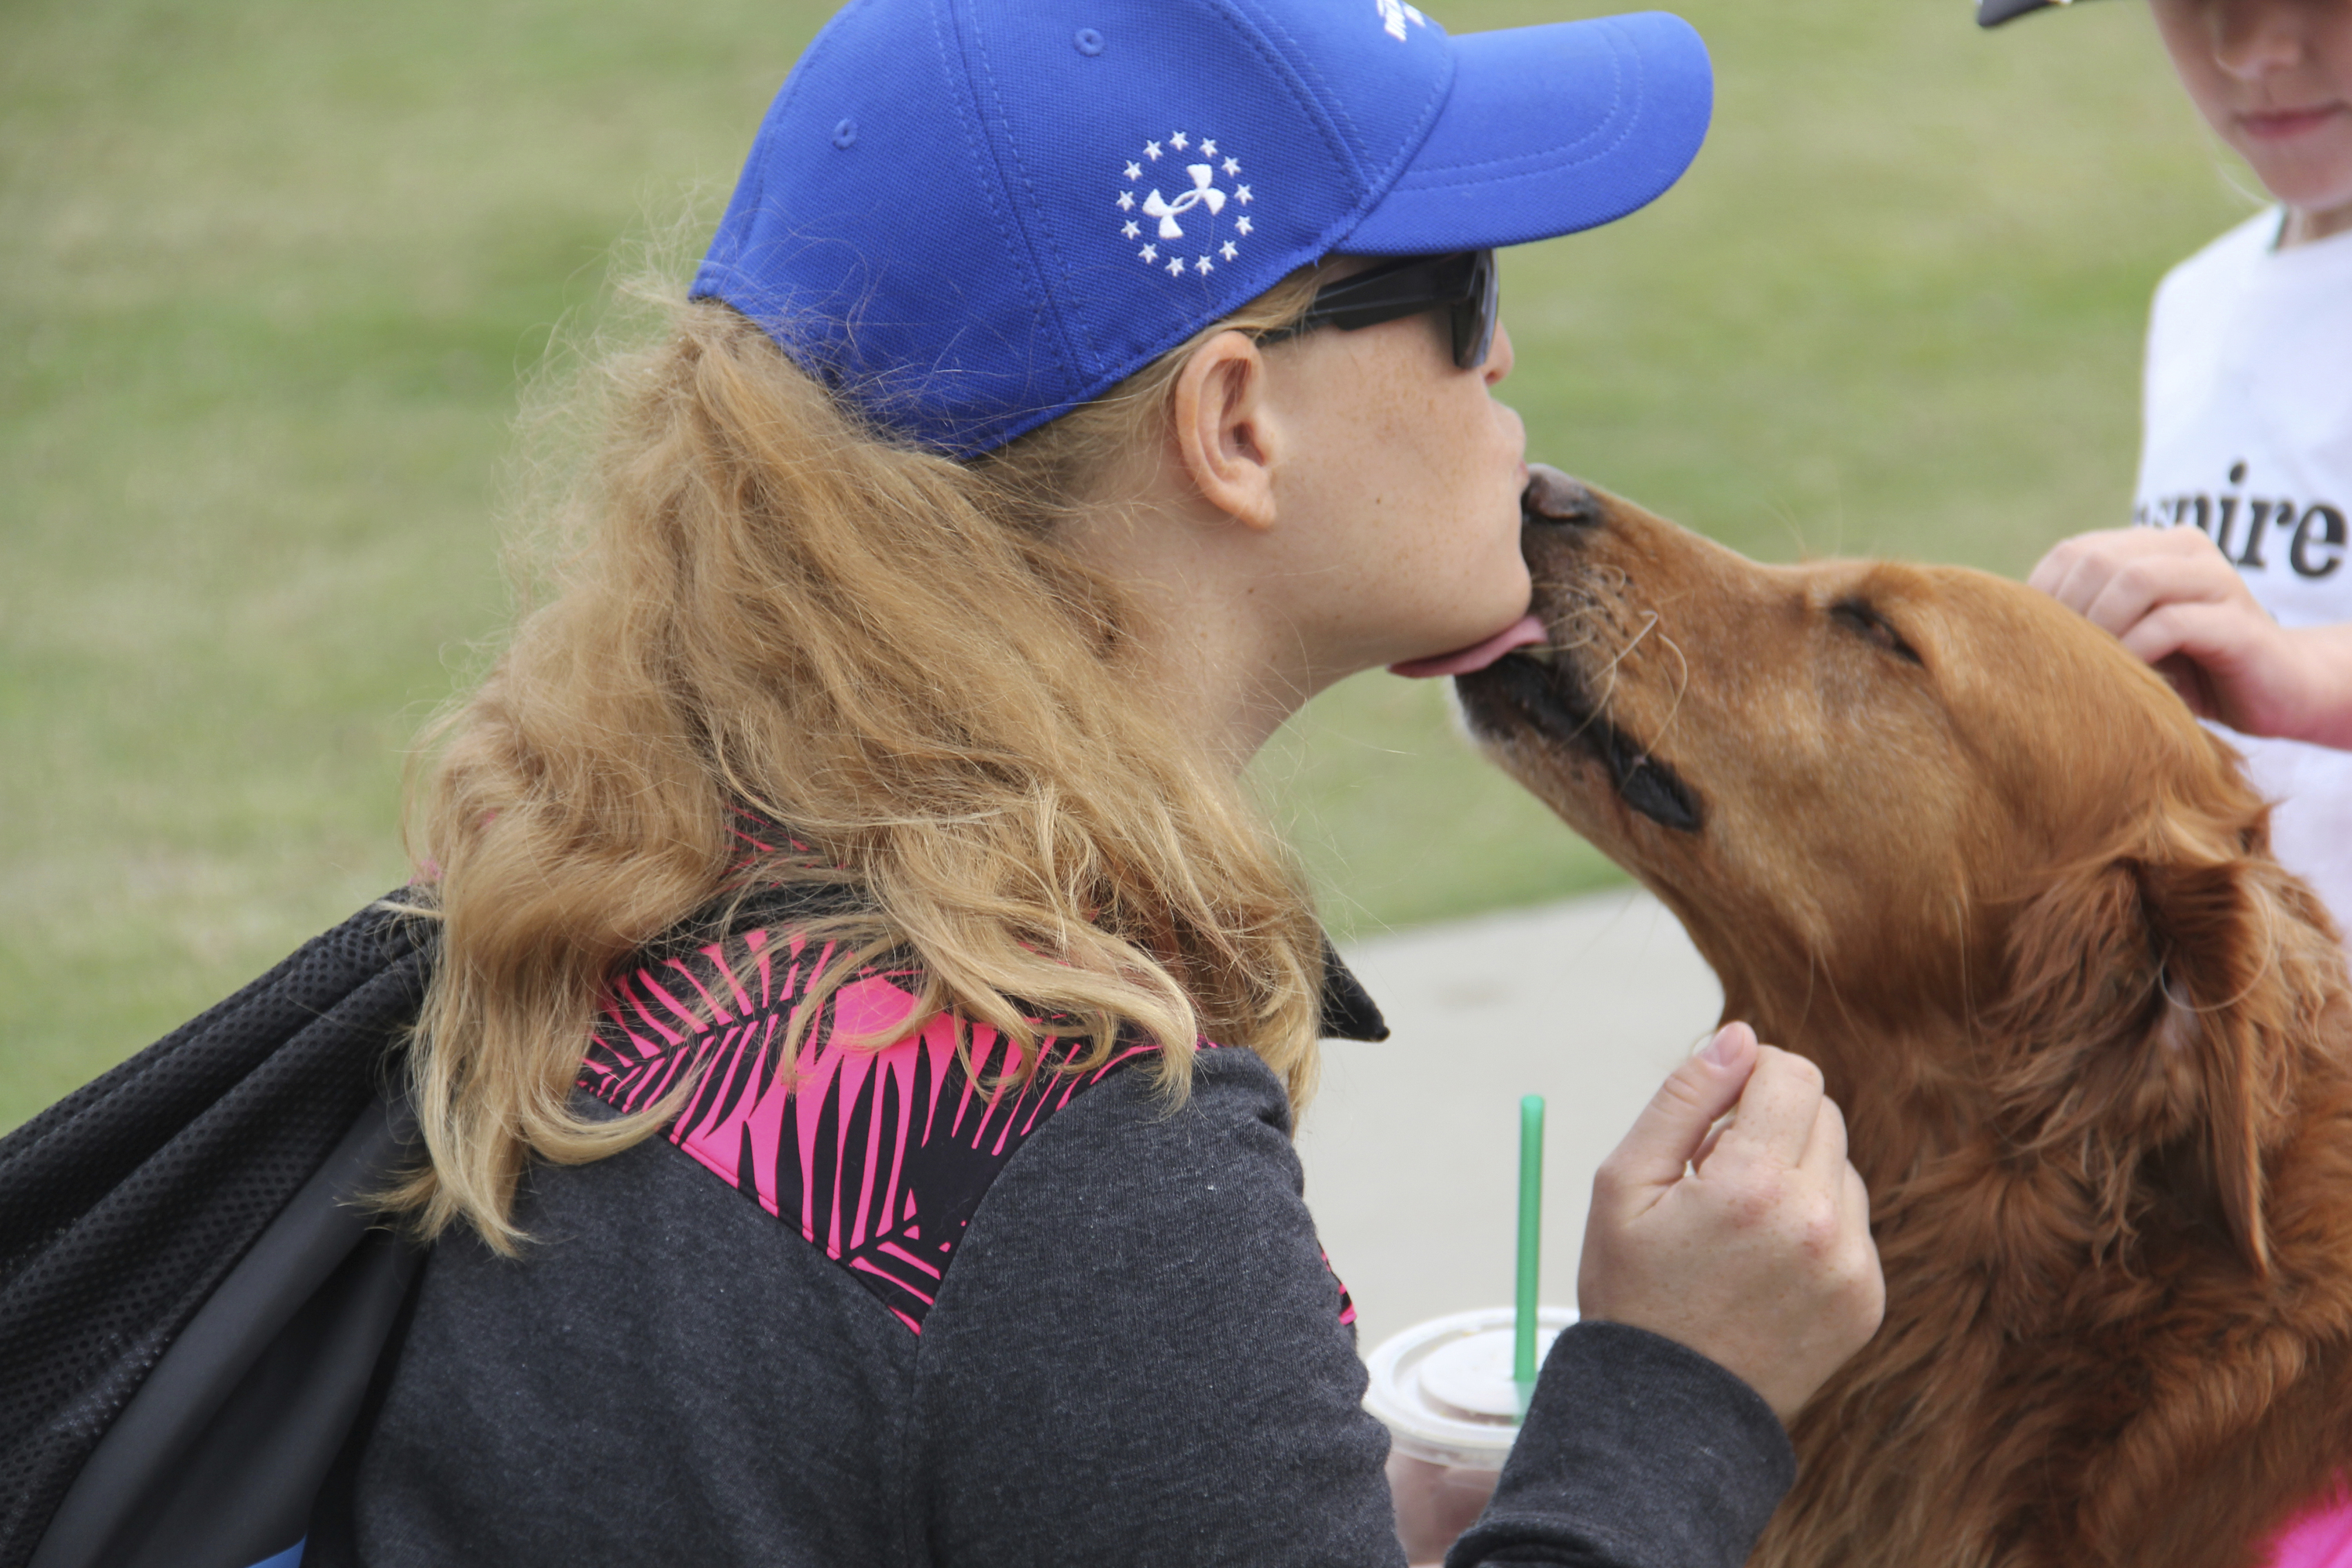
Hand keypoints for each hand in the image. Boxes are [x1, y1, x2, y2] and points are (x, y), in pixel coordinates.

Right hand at [1577, 1023, 1882, 1422]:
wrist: (1668, 1413)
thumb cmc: (1632, 1292)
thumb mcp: (1623, 1184)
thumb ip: (1683, 1098)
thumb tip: (1739, 1036)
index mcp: (1753, 1185)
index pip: (1793, 1074)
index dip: (1751, 1075)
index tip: (1715, 1113)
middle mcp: (1816, 1222)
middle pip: (1822, 1112)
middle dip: (1770, 1122)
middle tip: (1714, 1173)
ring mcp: (1851, 1265)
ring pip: (1840, 1166)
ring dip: (1795, 1171)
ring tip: (1738, 1226)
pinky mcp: (1867, 1298)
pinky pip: (1852, 1222)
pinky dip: (1813, 1223)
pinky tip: (1764, 1262)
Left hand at [2029, 527, 2351, 748]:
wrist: (2275, 691)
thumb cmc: (2186, 669)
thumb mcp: (2125, 640)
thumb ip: (2083, 624)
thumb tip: (2002, 637)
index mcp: (2149, 546)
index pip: (2071, 554)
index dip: (2040, 599)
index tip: (2030, 649)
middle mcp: (2183, 548)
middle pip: (2097, 560)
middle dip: (2067, 615)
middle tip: (2060, 665)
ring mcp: (2215, 580)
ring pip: (2134, 580)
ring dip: (2101, 630)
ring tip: (2094, 672)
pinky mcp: (2239, 621)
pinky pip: (2172, 622)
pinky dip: (2138, 652)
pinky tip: (2131, 681)